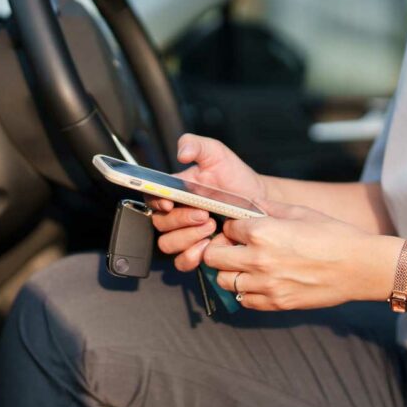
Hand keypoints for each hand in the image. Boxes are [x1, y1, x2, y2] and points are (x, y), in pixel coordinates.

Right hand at [150, 134, 266, 270]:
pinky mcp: (197, 249)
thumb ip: (195, 145)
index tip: (170, 202)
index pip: (150, 197)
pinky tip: (207, 246)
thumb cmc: (233, 175)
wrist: (256, 198)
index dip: (154, 202)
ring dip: (186, 238)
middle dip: (180, 220)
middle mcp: (175, 213)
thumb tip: (181, 153)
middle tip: (204, 214)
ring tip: (210, 228)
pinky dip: (191, 256)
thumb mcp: (215, 152)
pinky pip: (182, 261)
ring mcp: (185, 233)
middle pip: (159, 223)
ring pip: (167, 244)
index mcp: (174, 190)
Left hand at [203, 198, 394, 309]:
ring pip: (224, 281)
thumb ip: (268, 207)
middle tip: (234, 245)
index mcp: (262, 232)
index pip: (226, 227)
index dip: (231, 225)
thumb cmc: (332, 233)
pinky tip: (259, 280)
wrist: (360, 266)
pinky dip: (245, 291)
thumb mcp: (299, 211)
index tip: (239, 227)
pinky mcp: (277, 303)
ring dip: (229, 271)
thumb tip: (248, 203)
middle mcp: (258, 259)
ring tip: (245, 264)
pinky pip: (244, 300)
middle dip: (219, 248)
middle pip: (214, 256)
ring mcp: (266, 285)